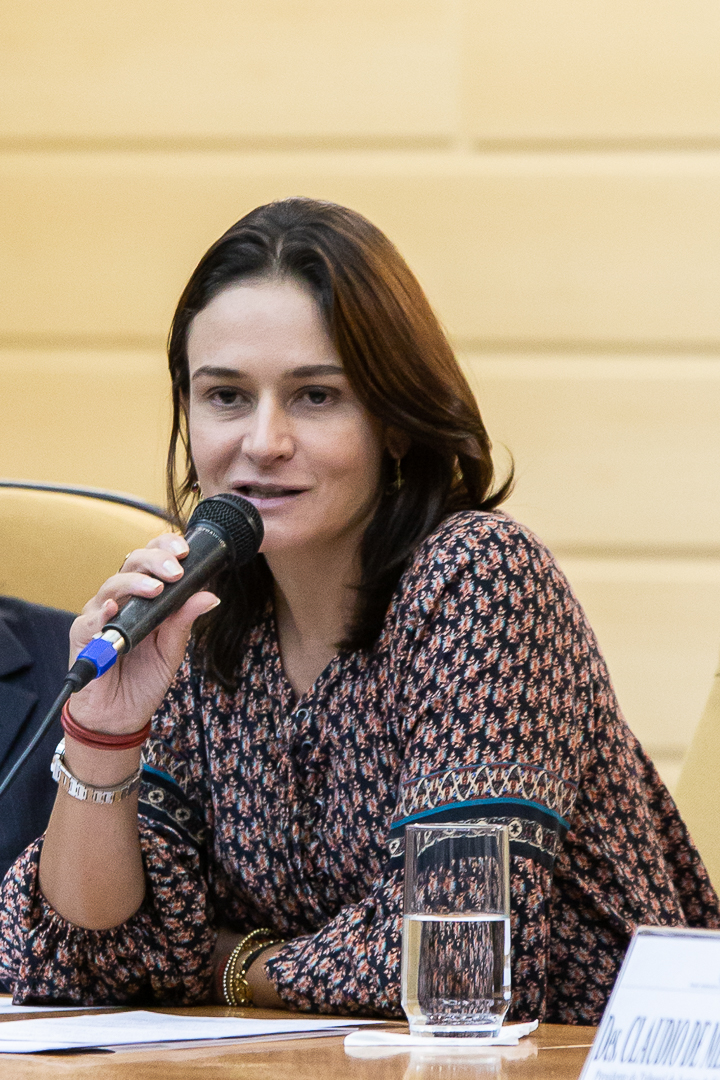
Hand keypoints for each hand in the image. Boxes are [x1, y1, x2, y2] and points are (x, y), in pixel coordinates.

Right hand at [66, 532, 218, 734]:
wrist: (121, 716)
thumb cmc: (144, 678)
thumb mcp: (172, 649)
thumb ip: (185, 620)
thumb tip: (210, 596)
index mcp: (143, 597)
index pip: (151, 561)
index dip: (164, 549)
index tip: (184, 550)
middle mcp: (120, 600)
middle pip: (131, 564)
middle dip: (154, 561)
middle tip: (174, 570)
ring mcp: (99, 615)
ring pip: (112, 585)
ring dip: (134, 583)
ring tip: (154, 589)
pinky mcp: (82, 636)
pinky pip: (90, 619)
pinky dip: (102, 612)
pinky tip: (114, 609)